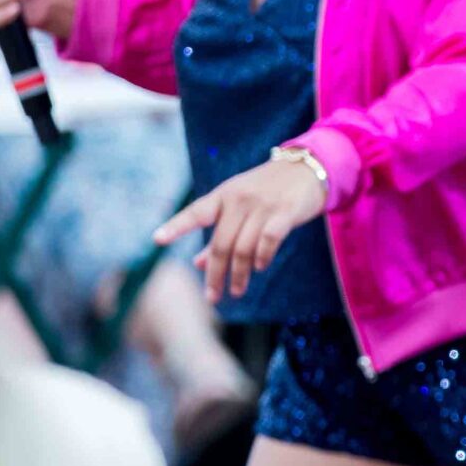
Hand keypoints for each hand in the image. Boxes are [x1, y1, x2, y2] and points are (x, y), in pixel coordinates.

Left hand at [155, 152, 329, 302]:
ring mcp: (263, 206)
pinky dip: (262, 258)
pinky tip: (259, 268)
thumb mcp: (239, 205)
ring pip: (243, 248)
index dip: (176, 226)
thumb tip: (197, 263)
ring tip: (236, 291)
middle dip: (215, 274)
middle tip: (213, 297)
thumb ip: (218, 233)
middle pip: (221, 244)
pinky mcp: (285, 212)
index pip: (195, 212)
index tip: (157, 239)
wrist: (308, 168)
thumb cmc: (268, 190)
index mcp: (223, 195)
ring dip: (238, 274)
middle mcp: (239, 199)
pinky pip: (268, 240)